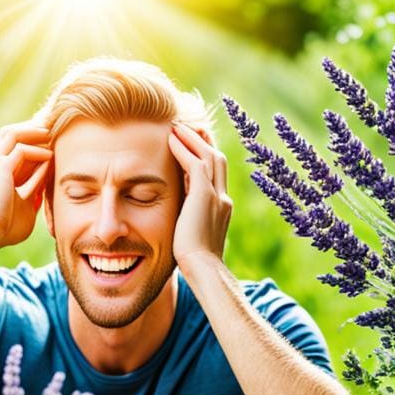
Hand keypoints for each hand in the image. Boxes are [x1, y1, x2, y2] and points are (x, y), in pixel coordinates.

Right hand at [0, 121, 51, 247]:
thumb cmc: (6, 228)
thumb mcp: (25, 207)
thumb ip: (34, 195)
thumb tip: (45, 189)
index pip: (13, 147)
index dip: (31, 142)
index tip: (50, 143)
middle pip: (10, 134)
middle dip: (31, 130)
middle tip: (51, 131)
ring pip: (13, 134)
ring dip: (34, 133)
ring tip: (52, 135)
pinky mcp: (0, 166)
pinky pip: (21, 150)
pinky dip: (37, 152)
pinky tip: (50, 157)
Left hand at [167, 122, 232, 269]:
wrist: (204, 269)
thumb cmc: (194, 262)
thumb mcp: (193, 235)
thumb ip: (190, 221)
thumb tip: (180, 219)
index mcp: (222, 207)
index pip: (216, 174)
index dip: (204, 156)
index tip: (192, 145)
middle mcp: (223, 198)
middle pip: (217, 158)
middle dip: (203, 140)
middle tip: (188, 126)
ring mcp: (216, 195)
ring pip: (209, 155)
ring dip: (192, 138)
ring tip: (176, 126)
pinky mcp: (204, 196)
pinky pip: (195, 163)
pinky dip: (183, 149)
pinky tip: (171, 139)